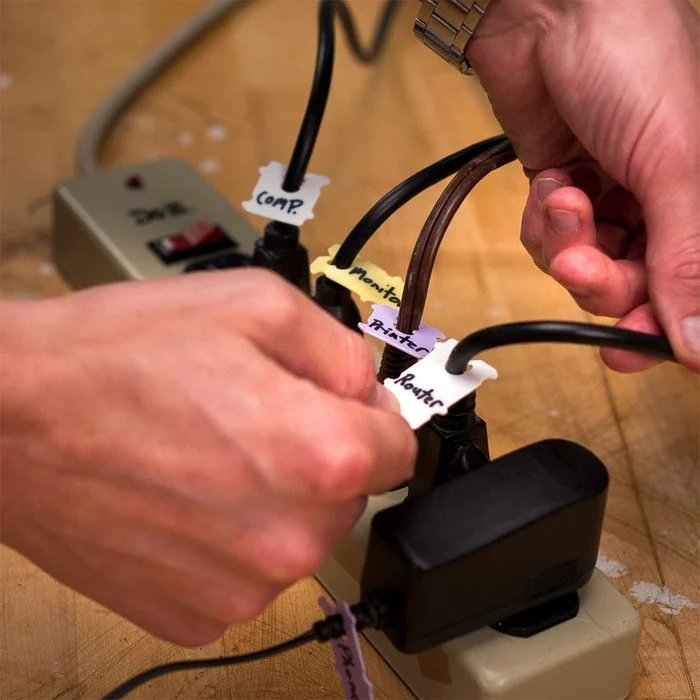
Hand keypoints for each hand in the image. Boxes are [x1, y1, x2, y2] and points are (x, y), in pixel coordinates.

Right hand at [0, 270, 415, 644]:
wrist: (10, 417)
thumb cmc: (120, 356)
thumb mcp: (256, 305)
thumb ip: (340, 349)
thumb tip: (367, 390)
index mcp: (318, 455)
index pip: (400, 449)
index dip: (373, 417)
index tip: (343, 405)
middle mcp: (289, 537)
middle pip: (349, 494)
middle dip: (319, 454)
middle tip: (252, 415)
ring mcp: (240, 587)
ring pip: (296, 535)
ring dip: (271, 497)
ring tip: (206, 450)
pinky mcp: (193, 613)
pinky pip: (244, 570)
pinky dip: (227, 537)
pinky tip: (182, 495)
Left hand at [468, 0, 699, 371]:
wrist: (552, 13)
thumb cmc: (632, 62)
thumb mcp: (675, 165)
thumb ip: (686, 256)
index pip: (688, 287)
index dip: (661, 325)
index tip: (630, 348)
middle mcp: (663, 205)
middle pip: (632, 288)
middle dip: (600, 280)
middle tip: (581, 264)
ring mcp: (611, 200)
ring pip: (584, 268)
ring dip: (566, 241)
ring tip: (564, 196)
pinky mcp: (563, 193)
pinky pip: (548, 241)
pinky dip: (542, 220)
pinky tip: (551, 182)